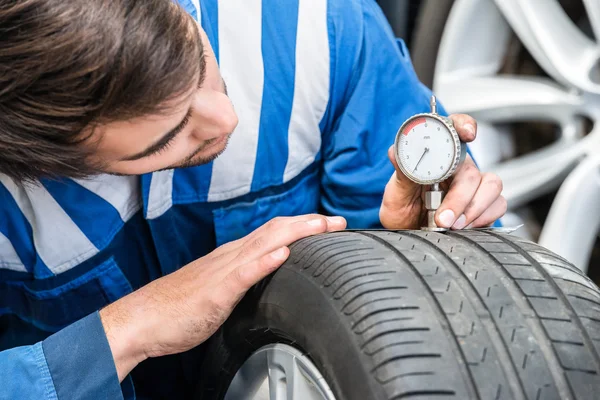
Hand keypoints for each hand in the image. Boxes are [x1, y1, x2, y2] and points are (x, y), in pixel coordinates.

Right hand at [99, 214, 346, 380]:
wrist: (142, 319)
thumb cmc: (178, 307)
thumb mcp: (219, 289)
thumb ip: (242, 278)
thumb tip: (266, 274)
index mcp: (232, 256)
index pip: (273, 233)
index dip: (303, 226)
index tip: (329, 225)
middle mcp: (230, 256)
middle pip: (275, 230)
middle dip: (309, 223)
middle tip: (338, 221)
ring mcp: (222, 272)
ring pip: (263, 244)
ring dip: (295, 232)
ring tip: (320, 226)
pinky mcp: (214, 292)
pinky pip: (242, 274)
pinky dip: (263, 262)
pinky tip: (282, 256)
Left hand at [379, 114, 506, 229]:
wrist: (408, 232)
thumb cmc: (402, 210)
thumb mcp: (395, 193)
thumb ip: (401, 173)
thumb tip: (395, 152)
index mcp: (439, 157)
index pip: (455, 130)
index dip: (464, 125)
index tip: (468, 133)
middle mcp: (459, 167)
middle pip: (471, 172)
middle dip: (459, 198)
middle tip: (442, 218)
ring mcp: (474, 186)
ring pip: (491, 187)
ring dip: (473, 209)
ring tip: (452, 225)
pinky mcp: (485, 205)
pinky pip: (498, 205)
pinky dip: (483, 218)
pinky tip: (464, 226)